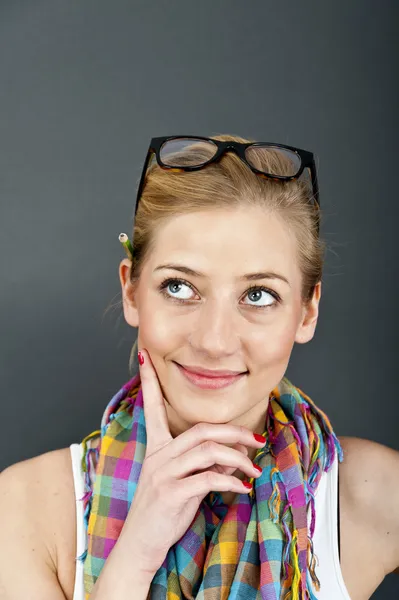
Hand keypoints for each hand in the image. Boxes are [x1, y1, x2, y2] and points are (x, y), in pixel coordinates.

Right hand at [118, 348, 265, 576]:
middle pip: (201, 429)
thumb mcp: (180, 484)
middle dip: (234, 432)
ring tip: (254, 469)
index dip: (150, 382)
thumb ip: (202, 465)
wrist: (138, 547)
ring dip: (238, 458)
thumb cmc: (161, 514)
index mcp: (156, 449)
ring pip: (207, 450)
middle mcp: (157, 456)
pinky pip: (207, 478)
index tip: (145, 358)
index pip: (152, 408)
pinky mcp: (170, 493)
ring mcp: (162, 473)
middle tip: (256, 439)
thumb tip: (233, 458)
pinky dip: (230, 481)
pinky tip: (242, 488)